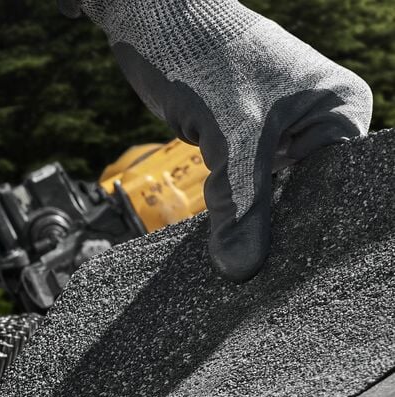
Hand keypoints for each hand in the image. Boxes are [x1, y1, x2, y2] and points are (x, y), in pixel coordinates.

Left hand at [64, 0, 372, 280]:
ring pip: (271, 194)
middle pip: (305, 194)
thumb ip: (240, 207)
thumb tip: (242, 270)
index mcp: (342, 107)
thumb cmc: (203, 59)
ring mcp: (281, 131)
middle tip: (252, 272)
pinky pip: (244, 186)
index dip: (306, 225)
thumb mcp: (229, 141)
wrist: (152, 26)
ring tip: (237, 262)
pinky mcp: (245, 141)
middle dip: (276, 227)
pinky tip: (222, 241)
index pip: (337, 186)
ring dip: (250, 221)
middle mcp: (319, 119)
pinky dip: (231, 208)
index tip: (281, 268)